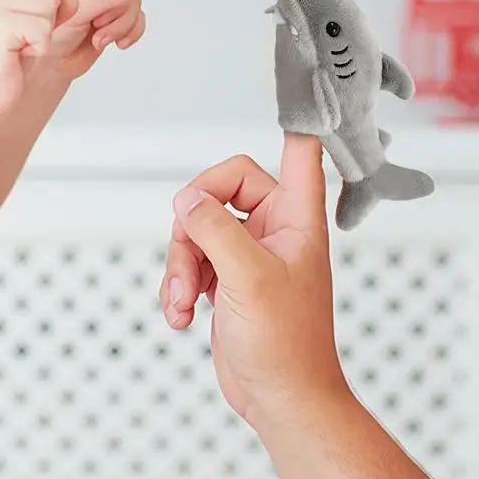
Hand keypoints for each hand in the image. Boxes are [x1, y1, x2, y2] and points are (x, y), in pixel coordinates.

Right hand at [0, 0, 60, 119]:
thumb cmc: (3, 71)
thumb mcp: (32, 34)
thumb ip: (53, 12)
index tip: (35, 24)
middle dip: (49, 17)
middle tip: (26, 41)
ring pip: (48, 8)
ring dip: (44, 36)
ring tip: (19, 50)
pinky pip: (42, 29)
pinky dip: (38, 48)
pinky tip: (18, 57)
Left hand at [35, 0, 144, 80]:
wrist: (50, 66)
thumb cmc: (52, 36)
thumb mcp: (76, 11)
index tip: (100, 14)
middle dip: (119, 15)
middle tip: (97, 27)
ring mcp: (108, 9)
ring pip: (135, 8)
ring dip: (123, 27)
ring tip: (100, 40)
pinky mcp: (115, 26)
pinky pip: (138, 23)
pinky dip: (132, 34)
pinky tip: (118, 43)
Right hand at [159, 134, 348, 431]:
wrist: (279, 398)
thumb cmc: (286, 345)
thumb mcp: (248, 278)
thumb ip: (215, 229)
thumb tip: (186, 199)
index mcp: (295, 218)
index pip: (301, 152)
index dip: (299, 118)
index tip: (297, 80)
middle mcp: (273, 228)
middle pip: (221, 187)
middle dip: (193, 223)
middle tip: (188, 252)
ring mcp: (247, 253)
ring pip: (197, 228)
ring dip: (179, 264)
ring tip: (181, 300)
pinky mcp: (225, 278)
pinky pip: (189, 260)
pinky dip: (178, 284)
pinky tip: (181, 313)